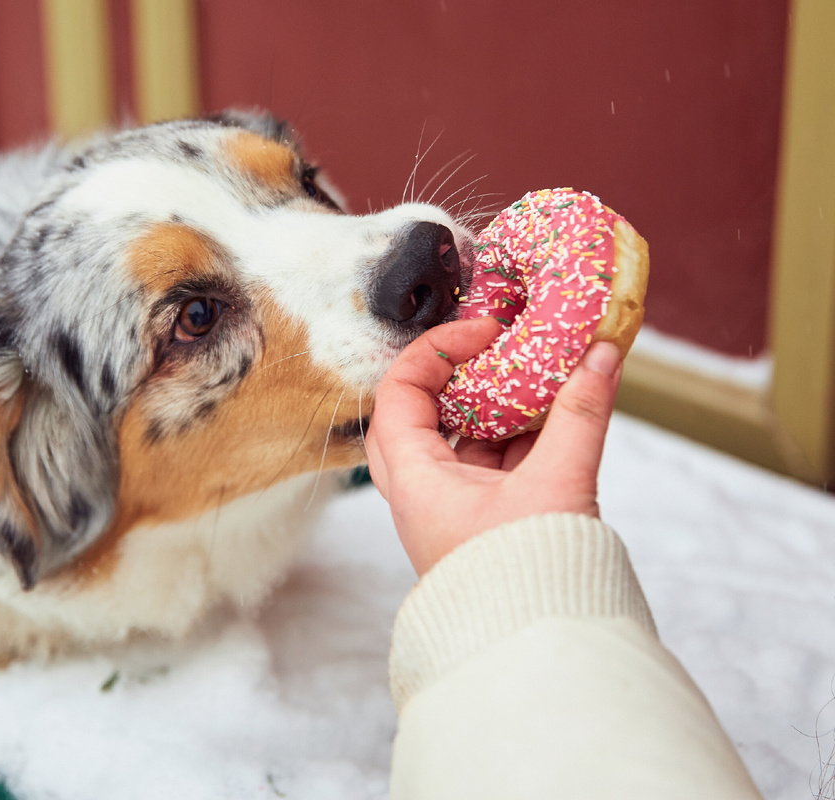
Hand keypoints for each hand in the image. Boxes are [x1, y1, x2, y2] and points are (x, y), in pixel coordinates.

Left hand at [365, 317, 622, 576]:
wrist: (543, 654)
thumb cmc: (531, 579)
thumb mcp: (558, 486)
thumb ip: (581, 416)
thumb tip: (602, 355)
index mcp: (416, 483)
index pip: (397, 394)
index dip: (434, 351)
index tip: (483, 332)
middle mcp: (424, 495)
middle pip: (420, 414)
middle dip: (459, 375)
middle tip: (497, 349)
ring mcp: (454, 510)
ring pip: (462, 440)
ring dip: (498, 405)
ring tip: (538, 373)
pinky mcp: (487, 524)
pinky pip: (494, 466)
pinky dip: (521, 436)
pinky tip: (557, 413)